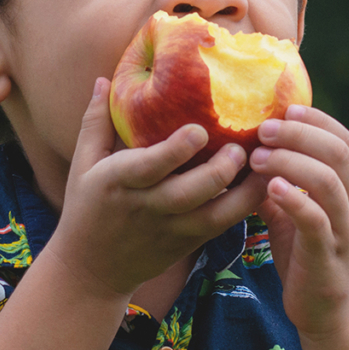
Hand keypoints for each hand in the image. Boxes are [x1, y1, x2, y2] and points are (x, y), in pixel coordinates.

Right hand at [43, 77, 268, 297]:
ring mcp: (170, 229)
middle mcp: (146, 207)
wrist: (91, 270)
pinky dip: (244, 207)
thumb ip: (95, 122)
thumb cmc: (87, 208)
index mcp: (118, 182)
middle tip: (242, 147)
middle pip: (188, 193)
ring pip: (214, 215)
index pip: (150, 166)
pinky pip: (221, 226)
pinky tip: (265, 183)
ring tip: (266, 165)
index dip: (176, 150)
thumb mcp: (82, 165)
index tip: (199, 130)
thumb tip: (104, 79)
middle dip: (219, 171)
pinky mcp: (188, 243)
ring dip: (244, 193)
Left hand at [249, 105, 348, 341]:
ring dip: (290, 162)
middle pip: (337, 153)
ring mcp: (343, 229)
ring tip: (257, 158)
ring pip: (328, 181)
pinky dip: (294, 199)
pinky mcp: (327, 254)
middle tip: (263, 130)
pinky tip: (270, 188)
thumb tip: (244, 148)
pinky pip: (316, 220)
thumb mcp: (292, 210)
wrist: (326, 312)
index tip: (285, 109)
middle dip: (299, 135)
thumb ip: (278, 180)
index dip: (317, 120)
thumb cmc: (306, 255)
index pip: (344, 140)